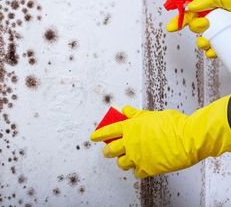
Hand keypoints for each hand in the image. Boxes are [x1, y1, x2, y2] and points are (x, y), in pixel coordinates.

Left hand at [90, 95, 230, 178]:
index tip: (93, 137)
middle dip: (108, 151)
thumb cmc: (174, 124)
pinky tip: (141, 166)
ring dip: (122, 161)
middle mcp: (130, 143)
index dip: (99, 135)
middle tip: (108, 151)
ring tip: (125, 159)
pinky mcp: (147, 168)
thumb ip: (137, 115)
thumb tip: (126, 110)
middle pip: (111, 150)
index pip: (108, 131)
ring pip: (121, 163)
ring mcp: (137, 157)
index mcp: (130, 127)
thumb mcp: (152, 115)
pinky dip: (138, 170)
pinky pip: (137, 172)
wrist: (189, 138)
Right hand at [167, 0, 230, 58]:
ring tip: (209, 42)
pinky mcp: (225, 46)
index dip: (182, 17)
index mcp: (218, 7)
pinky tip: (214, 51)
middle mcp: (219, 19)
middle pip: (196, 25)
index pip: (194, 10)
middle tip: (204, 26)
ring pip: (202, 40)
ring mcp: (222, 33)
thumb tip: (193, 5)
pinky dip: (210, 52)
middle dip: (196, 28)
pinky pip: (211, 51)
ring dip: (202, 42)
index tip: (174, 25)